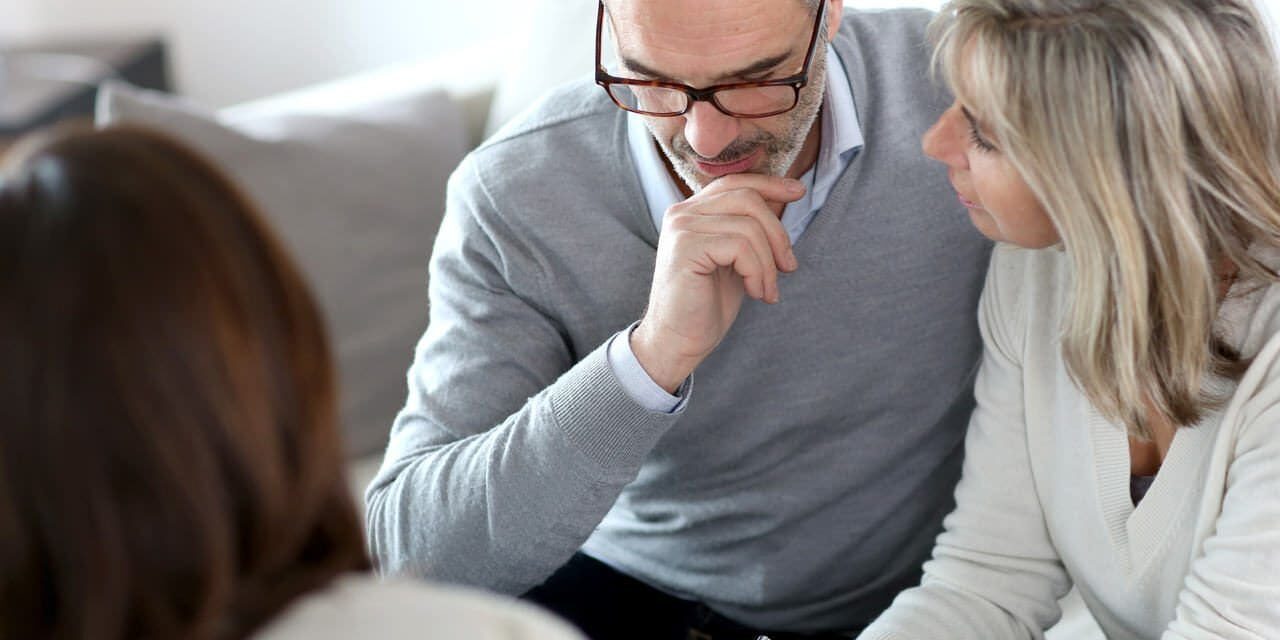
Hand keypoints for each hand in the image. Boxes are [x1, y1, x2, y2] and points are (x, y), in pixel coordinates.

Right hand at [631, 173, 803, 391]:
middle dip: (778, 233)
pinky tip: (756, 293)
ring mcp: (682, 228)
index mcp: (692, 212)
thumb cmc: (707, 303)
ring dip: (769, 263)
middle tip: (789, 266)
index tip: (798, 192)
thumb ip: (752, 228)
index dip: (769, 183)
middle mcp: (682, 213)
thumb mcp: (737, 259)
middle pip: (747, 199)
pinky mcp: (686, 247)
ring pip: (748, 227)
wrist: (678, 341)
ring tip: (767, 290)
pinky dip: (757, 272)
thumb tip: (785, 196)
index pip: (735, 182)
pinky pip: (740, 247)